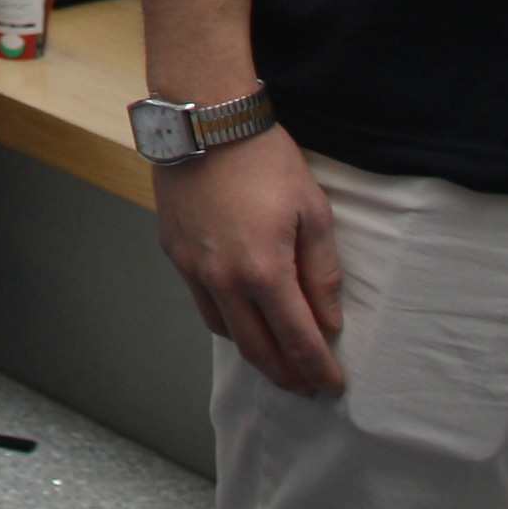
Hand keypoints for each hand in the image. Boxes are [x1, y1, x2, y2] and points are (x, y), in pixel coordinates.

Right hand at [154, 125, 346, 396]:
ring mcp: (193, 268)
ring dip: (253, 350)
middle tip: (306, 385)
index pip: (298, 340)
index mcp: (264, 272)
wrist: (205, 122)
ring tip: (276, 355)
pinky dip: (226, 319)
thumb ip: (322, 272)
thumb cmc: (264, 160)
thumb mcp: (313, 213)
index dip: (318, 369)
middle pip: (256, 349)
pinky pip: (201, 301)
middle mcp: (223, 279)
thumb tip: (328, 318)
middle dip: (285, 374)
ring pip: (224, 330)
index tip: (332, 386)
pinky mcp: (174, 252)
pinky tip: (242, 314)